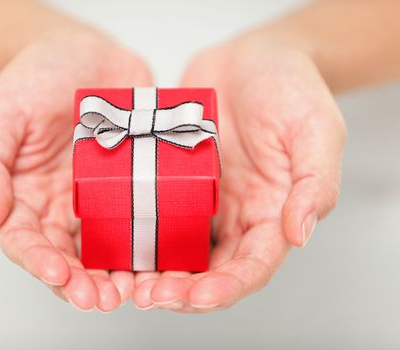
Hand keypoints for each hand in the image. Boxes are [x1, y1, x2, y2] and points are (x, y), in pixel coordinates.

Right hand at [0, 20, 151, 311]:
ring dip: (116, 273)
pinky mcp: (130, 184)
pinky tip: (158, 258)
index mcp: (23, 195)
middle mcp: (60, 204)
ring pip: (105, 248)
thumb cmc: (33, 78)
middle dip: (82, 282)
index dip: (39, 263)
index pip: (25, 241)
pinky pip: (139, 218)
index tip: (59, 277)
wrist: (82, 51)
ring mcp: (97, 197)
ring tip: (131, 291)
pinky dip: (146, 242)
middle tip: (101, 299)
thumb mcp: (0, 115)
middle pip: (67, 256)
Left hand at [133, 39, 345, 311]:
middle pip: (209, 270)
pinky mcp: (175, 181)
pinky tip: (116, 241)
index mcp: (272, 213)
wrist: (251, 57)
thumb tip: (300, 232)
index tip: (196, 296)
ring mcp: (202, 200)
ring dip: (154, 272)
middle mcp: (235, 215)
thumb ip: (314, 182)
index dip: (226, 287)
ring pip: (177, 250)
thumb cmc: (291, 88)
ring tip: (127, 282)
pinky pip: (154, 213)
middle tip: (149, 296)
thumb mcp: (315, 129)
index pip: (252, 265)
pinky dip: (137, 234)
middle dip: (181, 290)